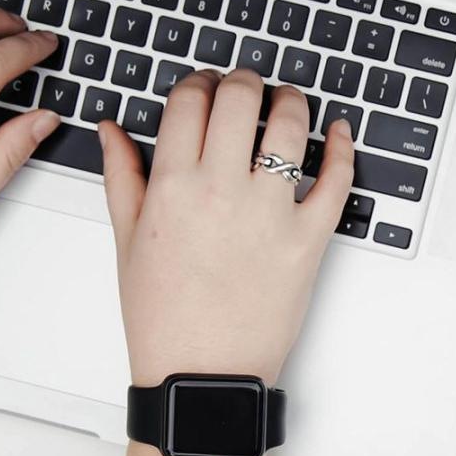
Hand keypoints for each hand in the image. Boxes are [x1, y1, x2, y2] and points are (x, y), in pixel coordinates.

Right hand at [100, 69, 353, 455]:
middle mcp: (221, 190)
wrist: (201, 375)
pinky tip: (338, 132)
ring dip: (291, 101)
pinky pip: (337, 179)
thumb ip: (122, 175)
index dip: (199, 82)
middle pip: (240, 97)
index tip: (205, 88)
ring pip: (290, 125)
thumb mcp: (127, 242)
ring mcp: (270, 213)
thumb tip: (112, 129)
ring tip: (288, 103)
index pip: (190, 100)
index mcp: (172, 186)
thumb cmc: (163, 317)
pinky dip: (342, 147)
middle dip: (244, 81)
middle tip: (246, 87)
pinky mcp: (310, 239)